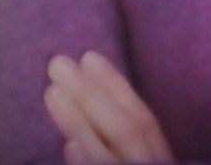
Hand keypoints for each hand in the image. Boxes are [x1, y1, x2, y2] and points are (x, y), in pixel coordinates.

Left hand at [44, 51, 173, 164]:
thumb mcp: (135, 150)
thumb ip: (119, 138)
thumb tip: (91, 98)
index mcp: (158, 157)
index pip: (143, 119)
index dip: (116, 85)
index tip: (88, 56)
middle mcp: (151, 164)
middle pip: (127, 129)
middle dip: (92, 93)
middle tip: (57, 63)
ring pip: (110, 153)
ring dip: (80, 122)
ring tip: (52, 92)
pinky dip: (88, 163)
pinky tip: (69, 146)